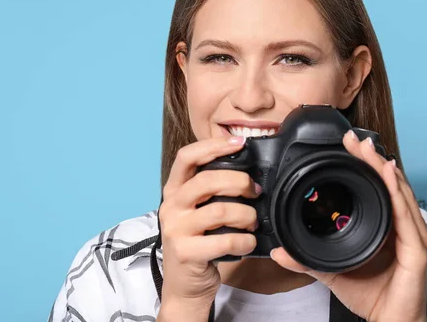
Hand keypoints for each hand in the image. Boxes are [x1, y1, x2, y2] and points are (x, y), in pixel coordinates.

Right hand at [157, 136, 260, 319]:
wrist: (184, 285)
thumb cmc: (198, 243)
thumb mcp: (198, 212)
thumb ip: (212, 191)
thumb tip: (247, 171)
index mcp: (174, 191)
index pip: (187, 157)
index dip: (213, 146)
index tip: (239, 142)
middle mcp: (171, 206)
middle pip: (207, 180)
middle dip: (240, 182)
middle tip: (255, 191)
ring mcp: (175, 229)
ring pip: (220, 210)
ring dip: (246, 215)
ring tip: (253, 222)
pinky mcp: (185, 252)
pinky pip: (225, 240)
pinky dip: (245, 241)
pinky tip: (249, 243)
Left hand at [270, 130, 426, 321]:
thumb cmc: (369, 294)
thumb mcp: (331, 270)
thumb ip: (306, 259)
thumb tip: (279, 251)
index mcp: (383, 225)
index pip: (375, 187)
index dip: (363, 165)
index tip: (346, 146)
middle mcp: (400, 226)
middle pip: (388, 184)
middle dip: (372, 159)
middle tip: (354, 139)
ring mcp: (412, 236)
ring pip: (400, 194)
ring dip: (385, 169)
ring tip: (370, 150)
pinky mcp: (418, 251)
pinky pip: (408, 218)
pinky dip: (398, 195)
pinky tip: (390, 177)